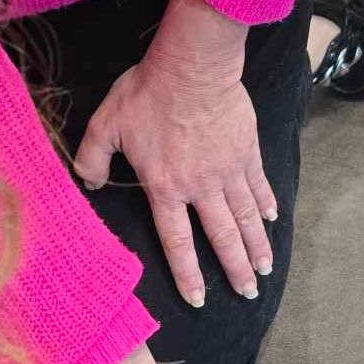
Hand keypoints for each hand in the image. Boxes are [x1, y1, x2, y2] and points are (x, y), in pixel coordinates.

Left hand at [73, 0, 275, 305]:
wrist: (193, 64)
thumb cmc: (148, 93)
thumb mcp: (106, 125)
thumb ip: (93, 158)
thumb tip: (90, 183)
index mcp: (166, 188)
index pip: (177, 241)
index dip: (188, 273)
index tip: (200, 299)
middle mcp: (201, 187)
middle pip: (222, 238)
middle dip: (235, 270)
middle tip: (248, 294)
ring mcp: (229, 169)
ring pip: (246, 217)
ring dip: (257, 246)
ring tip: (264, 270)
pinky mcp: (246, 150)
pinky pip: (258, 184)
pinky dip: (266, 203)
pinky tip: (273, 219)